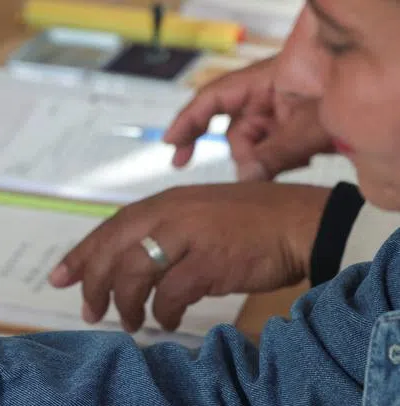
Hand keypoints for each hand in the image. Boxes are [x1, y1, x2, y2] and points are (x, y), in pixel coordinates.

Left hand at [47, 182, 329, 331]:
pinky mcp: (210, 260)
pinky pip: (170, 294)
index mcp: (164, 202)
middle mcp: (170, 213)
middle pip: (112, 252)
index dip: (81, 255)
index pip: (109, 228)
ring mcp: (190, 235)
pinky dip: (162, 313)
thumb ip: (161, 234)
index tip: (59, 279)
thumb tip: (125, 268)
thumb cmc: (250, 224)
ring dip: (126, 304)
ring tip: (129, 323)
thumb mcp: (197, 217)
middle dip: (94, 285)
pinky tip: (165, 323)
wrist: (302, 222)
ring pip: (134, 274)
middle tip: (90, 312)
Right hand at [165, 56, 333, 180]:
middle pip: (234, 129)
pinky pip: (272, 149)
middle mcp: (268, 95)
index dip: (187, 121)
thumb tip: (244, 180)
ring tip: (291, 162)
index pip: (212, 100)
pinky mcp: (292, 127)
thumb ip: (273, 154)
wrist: (381, 96)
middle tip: (249, 174)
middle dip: (241, 153)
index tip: (171, 145)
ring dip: (264, 159)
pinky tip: (297, 161)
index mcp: (264, 81)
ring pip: (254, 144)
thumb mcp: (307, 126)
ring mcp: (280, 111)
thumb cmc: (349, 90)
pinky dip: (279, 160)